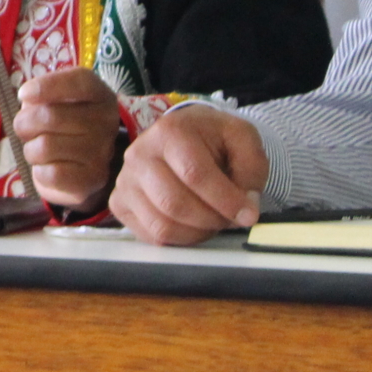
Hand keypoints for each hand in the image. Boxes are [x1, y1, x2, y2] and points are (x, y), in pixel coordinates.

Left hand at [14, 68, 122, 209]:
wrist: (80, 166)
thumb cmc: (62, 124)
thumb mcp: (55, 99)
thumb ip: (43, 92)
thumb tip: (28, 99)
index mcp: (100, 95)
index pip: (80, 82)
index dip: (46, 87)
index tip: (23, 95)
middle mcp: (107, 121)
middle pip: (50, 116)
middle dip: (24, 123)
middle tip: (24, 128)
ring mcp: (102, 152)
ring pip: (45, 147)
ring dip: (30, 149)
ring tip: (38, 149)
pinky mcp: (92, 179)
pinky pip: (50, 174)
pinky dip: (39, 172)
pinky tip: (47, 168)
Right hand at [111, 102, 269, 244]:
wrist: (183, 136)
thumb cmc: (213, 138)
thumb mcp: (242, 138)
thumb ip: (252, 167)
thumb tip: (246, 205)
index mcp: (170, 131)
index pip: (195, 174)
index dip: (226, 200)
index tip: (249, 214)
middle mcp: (139, 154)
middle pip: (174, 203)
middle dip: (212, 220)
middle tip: (231, 219)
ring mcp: (125, 180)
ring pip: (161, 225)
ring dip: (197, 233)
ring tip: (213, 221)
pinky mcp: (119, 202)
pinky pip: (150, 235)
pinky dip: (179, 239)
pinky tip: (193, 225)